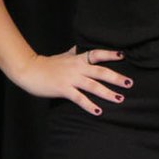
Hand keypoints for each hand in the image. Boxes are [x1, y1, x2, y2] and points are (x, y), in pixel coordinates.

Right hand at [6, 46, 129, 115]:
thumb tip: (79, 47)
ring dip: (107, 93)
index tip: (123, 56)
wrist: (29, 70)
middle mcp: (77, 68)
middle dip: (116, 78)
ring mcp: (71, 79)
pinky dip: (89, 105)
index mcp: (78, 59)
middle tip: (130, 83)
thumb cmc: (46, 64)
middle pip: (100, 72)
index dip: (110, 54)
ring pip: (93, 86)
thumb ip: (73, 52)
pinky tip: (98, 111)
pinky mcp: (63, 89)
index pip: (97, 54)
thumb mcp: (62, 56)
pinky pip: (79, 98)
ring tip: (120, 99)